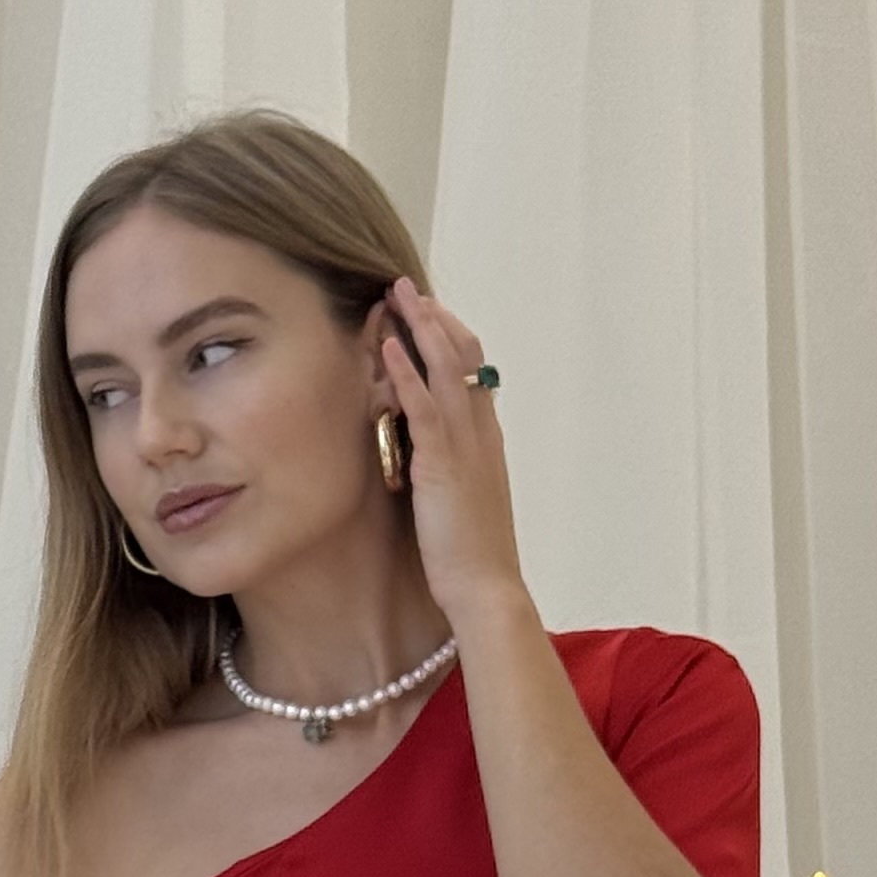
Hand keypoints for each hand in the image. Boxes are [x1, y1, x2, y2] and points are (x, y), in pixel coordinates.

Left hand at [378, 276, 527, 619]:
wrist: (486, 589)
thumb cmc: (473, 555)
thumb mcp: (463, 500)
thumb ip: (450, 468)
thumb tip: (426, 452)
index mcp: (487, 441)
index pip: (473, 373)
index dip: (451, 338)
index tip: (426, 313)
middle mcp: (481, 433)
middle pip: (464, 357)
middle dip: (436, 319)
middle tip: (408, 287)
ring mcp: (466, 445)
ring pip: (446, 369)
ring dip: (421, 327)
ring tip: (397, 294)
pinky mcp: (443, 463)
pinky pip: (424, 406)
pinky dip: (407, 371)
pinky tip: (388, 345)